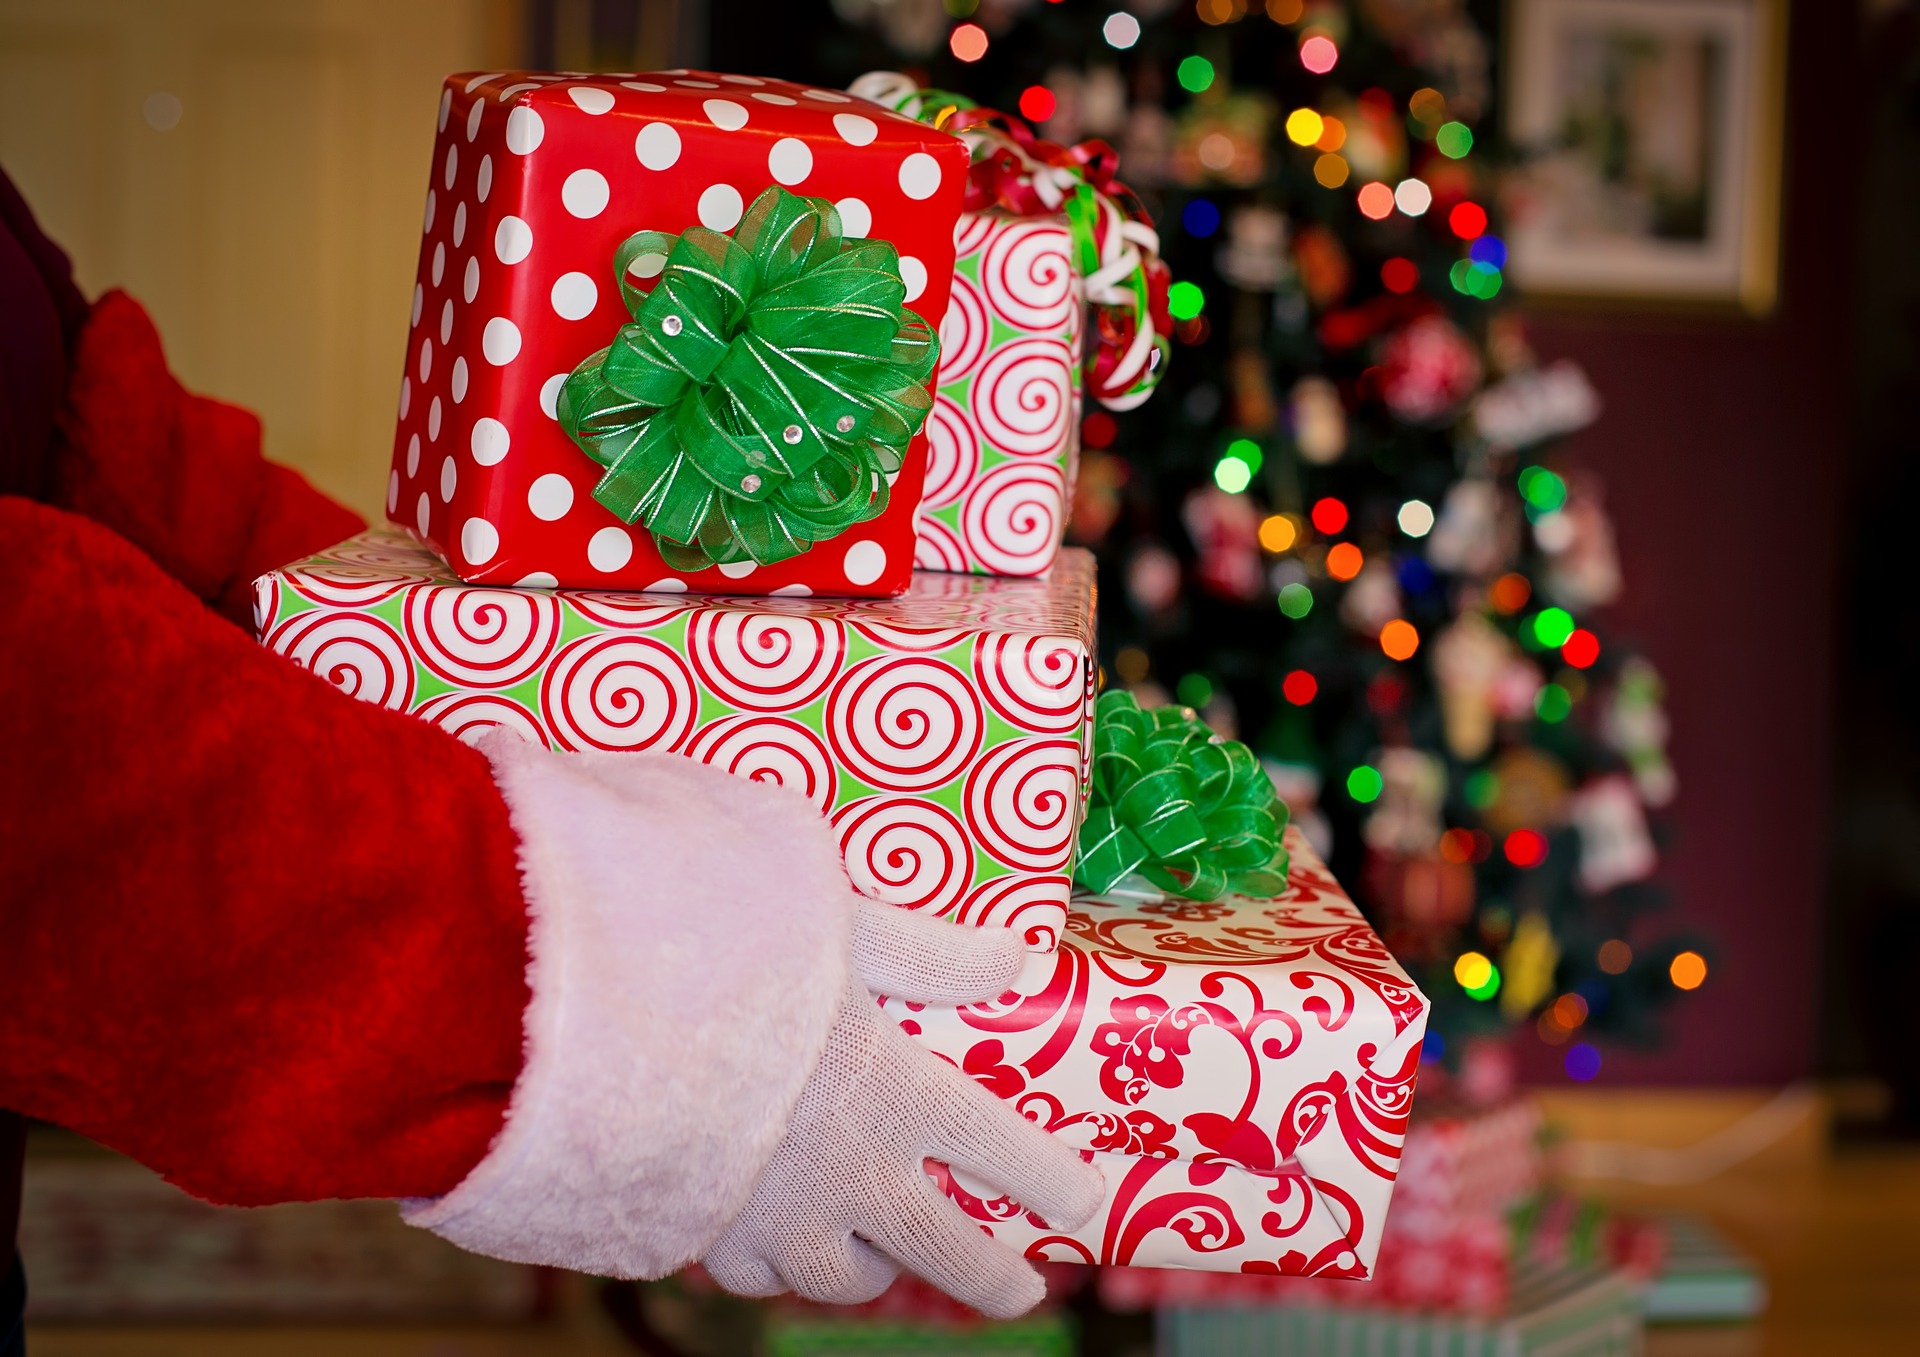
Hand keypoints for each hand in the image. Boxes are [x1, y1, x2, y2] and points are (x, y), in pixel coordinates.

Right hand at [702, 901, 1103, 1317]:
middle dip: (992, 1277)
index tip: (1082, 1200)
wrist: (598, 1015)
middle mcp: (848, 1171)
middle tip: (1020, 1291)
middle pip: (943, 1249)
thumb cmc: (732, 956)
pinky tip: (784, 1239)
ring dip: (879, 1270)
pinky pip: (759, 1275)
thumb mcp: (844, 928)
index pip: (1001, 1151)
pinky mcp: (706, 1232)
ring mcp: (776, 1215)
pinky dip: (782, 1266)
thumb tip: (1015, 954)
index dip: (1051, 1180)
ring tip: (889, 1257)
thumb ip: (931, 952)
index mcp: (895, 1094)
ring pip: (845, 1278)